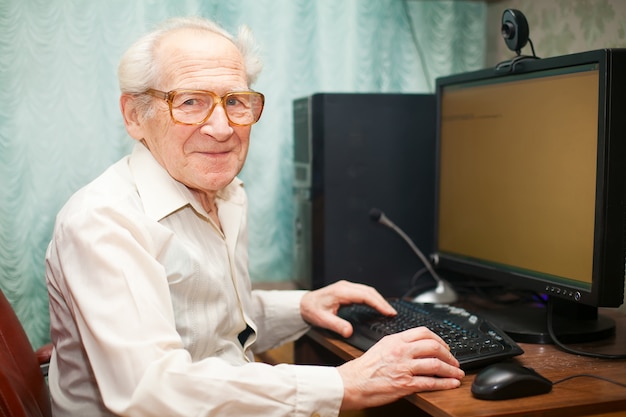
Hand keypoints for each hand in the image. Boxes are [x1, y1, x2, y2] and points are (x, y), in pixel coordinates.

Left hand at [300, 280, 395, 337]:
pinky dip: (373, 299)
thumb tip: (349, 332)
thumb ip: (336, 325)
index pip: (365, 295)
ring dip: (379, 300)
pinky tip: (378, 306)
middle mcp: (345, 287)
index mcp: (341, 291)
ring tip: (388, 311)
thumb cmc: (312, 310)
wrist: (303, 304)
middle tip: (393, 313)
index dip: (378, 303)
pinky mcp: (347, 291)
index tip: (388, 312)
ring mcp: (346, 288)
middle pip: (369, 291)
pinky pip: (364, 293)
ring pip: (368, 291)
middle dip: (382, 302)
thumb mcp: (322, 320)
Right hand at [337, 326, 464, 409]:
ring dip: (451, 370)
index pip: (424, 333)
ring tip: (457, 373)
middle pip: (434, 347)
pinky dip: (445, 384)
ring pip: (436, 365)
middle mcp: (401, 351)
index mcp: (396, 340)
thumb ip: (399, 343)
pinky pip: (430, 383)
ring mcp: (404, 368)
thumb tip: (415, 345)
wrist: (352, 383)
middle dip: (449, 355)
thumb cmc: (364, 368)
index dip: (439, 339)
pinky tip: (451, 384)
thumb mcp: (381, 347)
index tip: (445, 346)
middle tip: (454, 361)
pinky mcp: (405, 384)